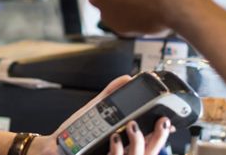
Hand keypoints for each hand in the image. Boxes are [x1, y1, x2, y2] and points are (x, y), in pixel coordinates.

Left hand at [31, 77, 172, 154]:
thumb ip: (111, 95)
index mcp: (125, 143)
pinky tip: (114, 137)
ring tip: (132, 125)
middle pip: (150, 152)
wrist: (57, 147)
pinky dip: (118, 148)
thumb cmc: (78, 132)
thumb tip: (125, 79)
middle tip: (160, 121)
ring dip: (138, 140)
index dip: (163, 134)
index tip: (168, 121)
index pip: (151, 142)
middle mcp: (123, 153)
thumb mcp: (96, 110)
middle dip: (158, 137)